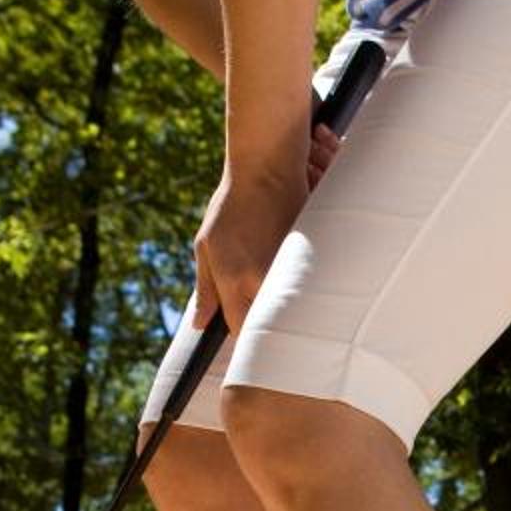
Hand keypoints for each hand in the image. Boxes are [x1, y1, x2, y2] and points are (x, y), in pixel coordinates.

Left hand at [189, 128, 340, 330]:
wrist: (267, 168)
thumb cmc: (232, 205)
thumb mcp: (206, 245)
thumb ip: (204, 289)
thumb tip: (200, 324)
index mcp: (235, 280)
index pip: (240, 329)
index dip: (243, 341)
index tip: (246, 342)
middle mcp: (264, 281)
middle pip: (269, 326)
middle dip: (267, 332)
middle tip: (266, 330)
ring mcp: (288, 271)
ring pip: (290, 310)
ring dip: (286, 311)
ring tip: (282, 300)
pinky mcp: (310, 261)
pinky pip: (305, 289)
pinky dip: (301, 290)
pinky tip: (297, 281)